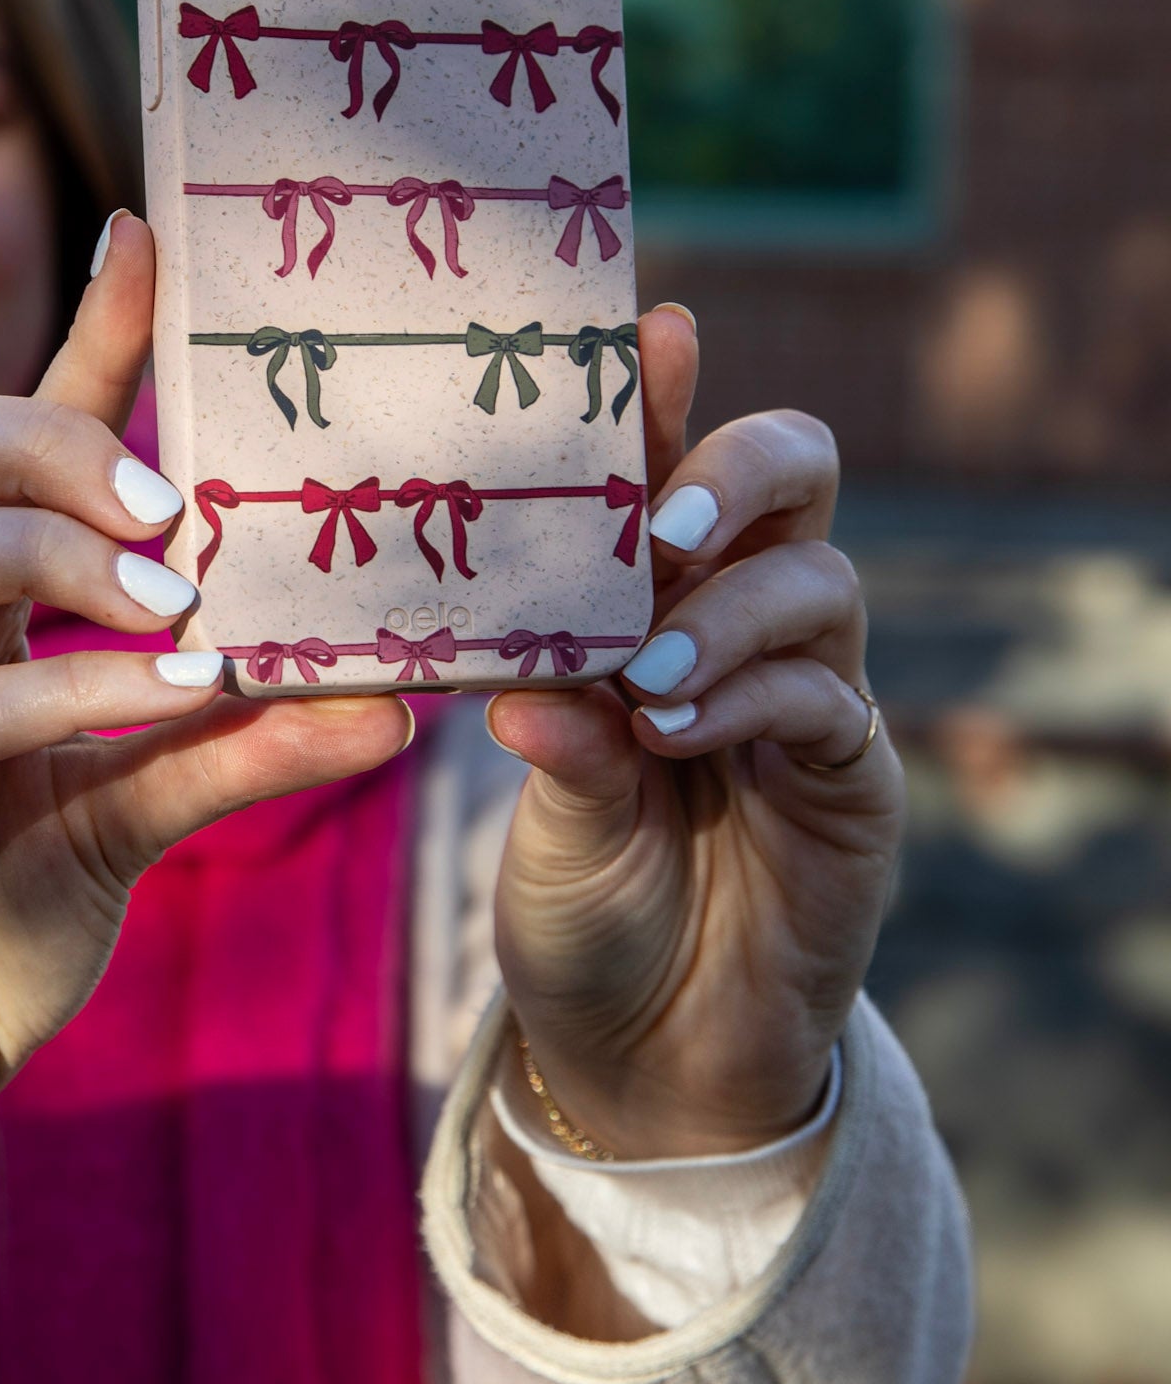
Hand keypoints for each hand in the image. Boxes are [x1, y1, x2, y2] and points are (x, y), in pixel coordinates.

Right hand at [0, 214, 409, 1342]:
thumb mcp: (127, 813)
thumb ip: (236, 746)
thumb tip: (396, 697)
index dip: (75, 336)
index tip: (151, 235)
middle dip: (45, 439)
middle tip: (178, 507)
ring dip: (41, 547)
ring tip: (174, 597)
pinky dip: (56, 690)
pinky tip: (157, 691)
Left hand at [487, 305, 900, 1159]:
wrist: (644, 1052)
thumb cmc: (578, 902)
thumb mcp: (543, 812)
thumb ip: (554, 735)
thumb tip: (528, 681)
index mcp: (646, 600)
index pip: (665, 468)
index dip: (665, 397)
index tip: (653, 330)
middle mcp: (735, 621)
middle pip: (795, 475)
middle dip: (736, 465)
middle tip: (665, 521)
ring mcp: (806, 693)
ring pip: (822, 580)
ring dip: (729, 610)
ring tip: (645, 675)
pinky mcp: (854, 777)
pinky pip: (831, 700)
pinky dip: (756, 698)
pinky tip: (678, 731)